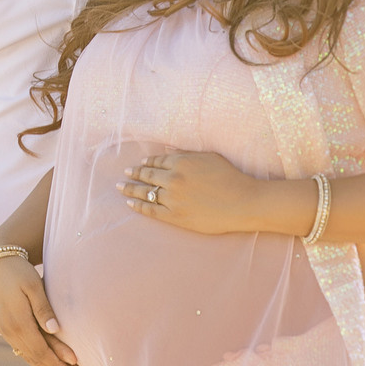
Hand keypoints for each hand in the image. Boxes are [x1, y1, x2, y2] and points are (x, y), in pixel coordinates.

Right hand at [0, 255, 97, 365]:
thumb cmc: (14, 270)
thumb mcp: (32, 285)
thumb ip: (43, 309)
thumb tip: (56, 329)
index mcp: (19, 322)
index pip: (42, 350)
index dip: (58, 363)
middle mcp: (11, 331)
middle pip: (37, 359)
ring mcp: (6, 331)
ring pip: (28, 357)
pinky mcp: (4, 328)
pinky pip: (21, 350)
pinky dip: (34, 361)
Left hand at [120, 151, 271, 235]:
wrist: (243, 202)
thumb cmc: (229, 177)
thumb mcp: (208, 157)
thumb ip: (186, 153)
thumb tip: (168, 149)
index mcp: (181, 162)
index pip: (157, 161)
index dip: (146, 163)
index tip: (139, 164)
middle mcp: (173, 179)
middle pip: (148, 176)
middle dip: (134, 174)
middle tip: (125, 173)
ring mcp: (172, 198)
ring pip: (146, 193)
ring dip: (131, 189)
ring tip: (121, 187)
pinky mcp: (175, 216)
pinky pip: (151, 210)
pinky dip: (139, 206)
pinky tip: (130, 203)